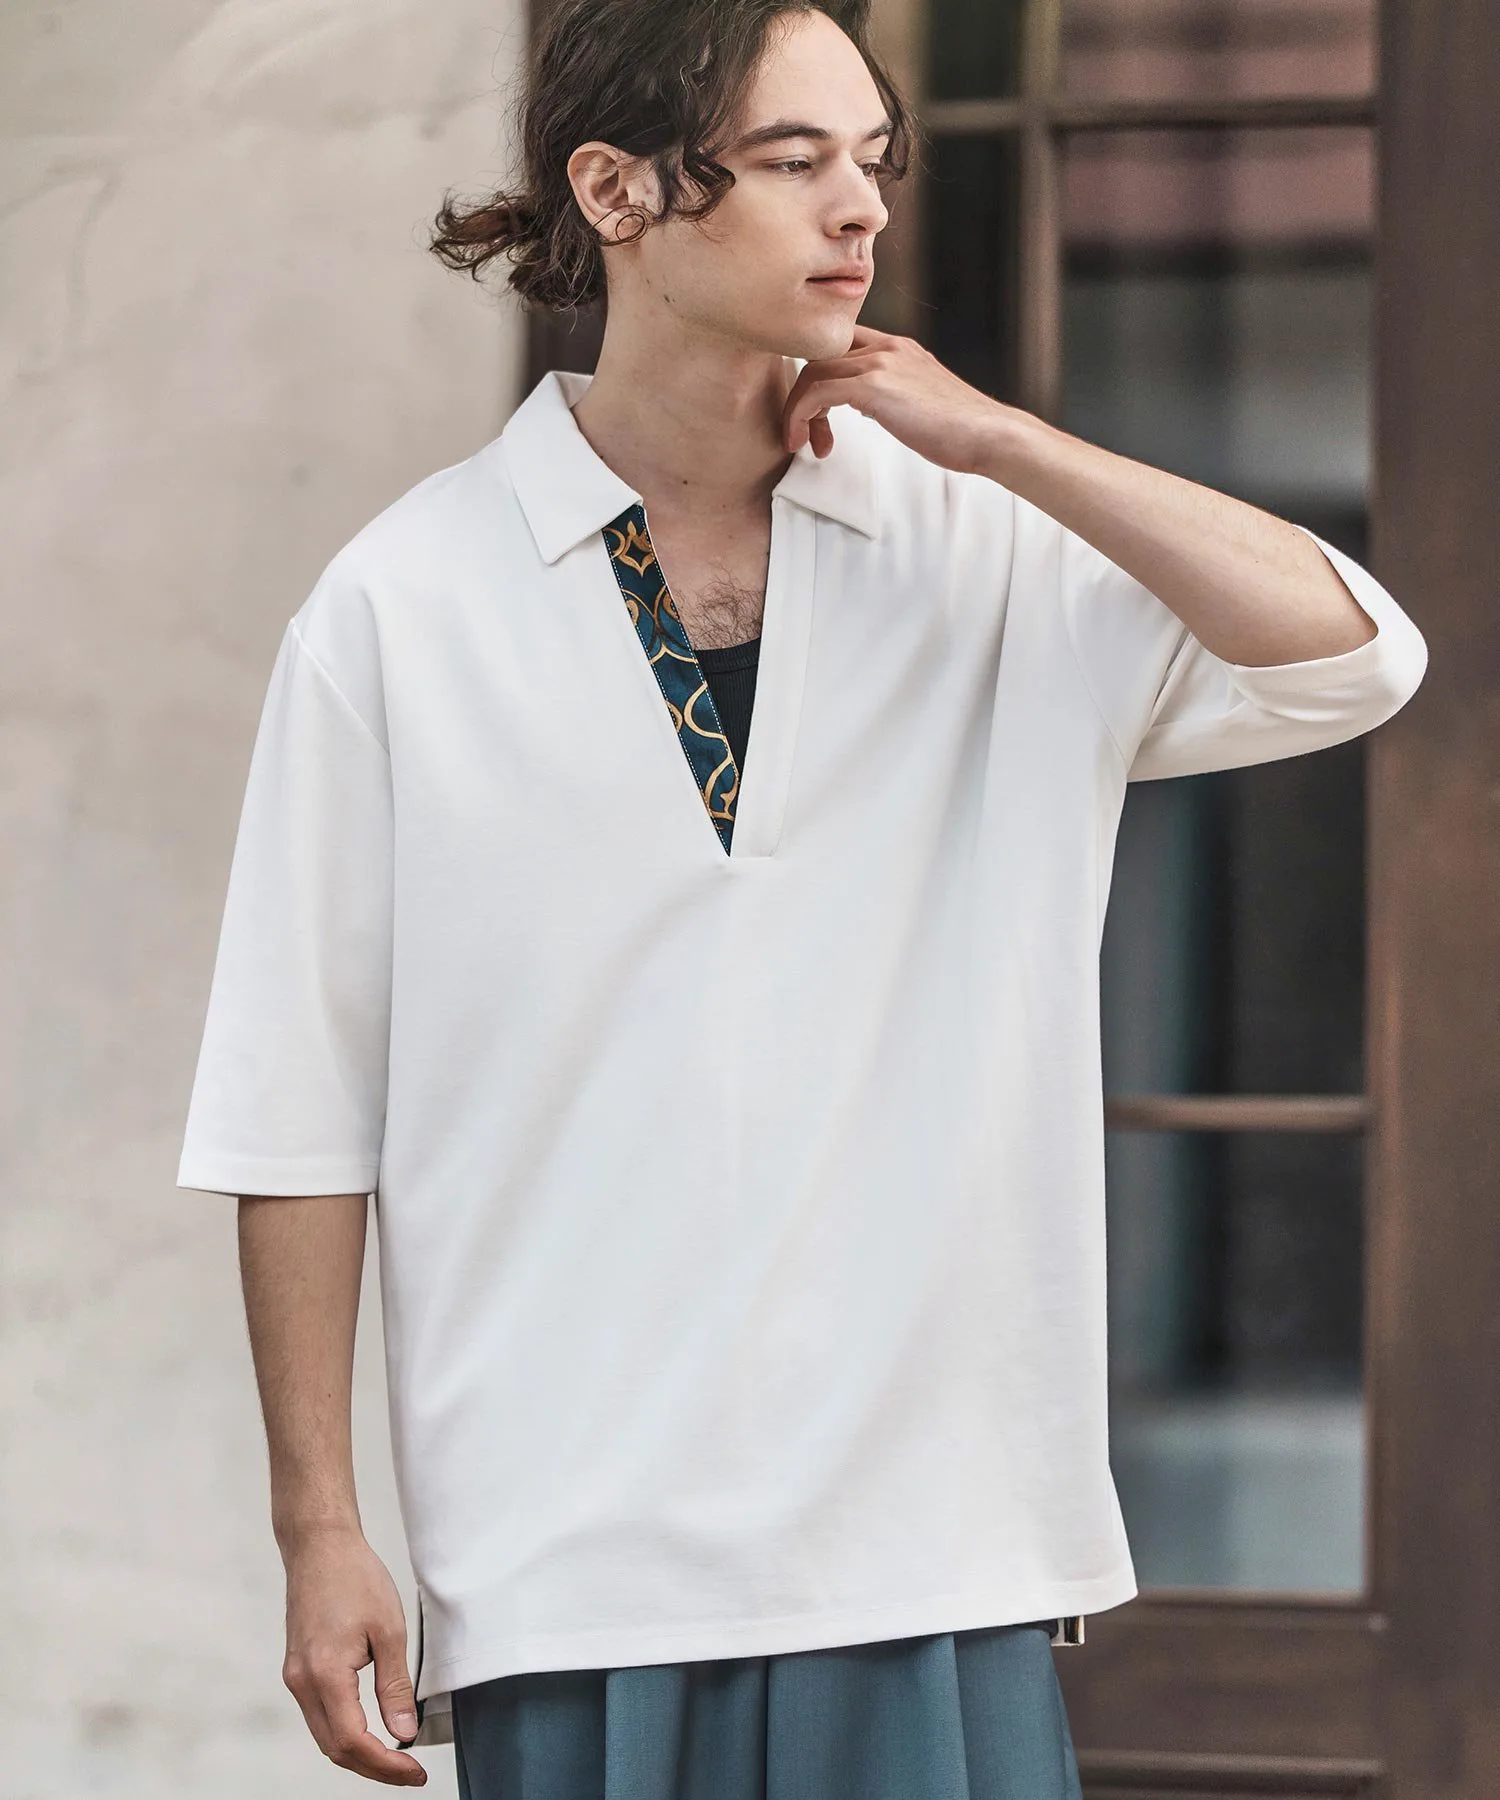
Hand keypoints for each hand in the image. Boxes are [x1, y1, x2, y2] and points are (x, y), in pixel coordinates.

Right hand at [281, 1527, 427, 1785]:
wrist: (320, 1546)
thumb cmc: (355, 1577)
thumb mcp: (388, 1630)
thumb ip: (395, 1686)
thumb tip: (404, 1732)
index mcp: (324, 1674)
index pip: (353, 1741)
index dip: (385, 1765)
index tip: (415, 1771)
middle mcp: (302, 1682)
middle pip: (335, 1749)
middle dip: (373, 1768)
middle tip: (410, 1772)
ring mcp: (295, 1677)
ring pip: (325, 1736)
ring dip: (359, 1753)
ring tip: (396, 1757)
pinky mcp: (297, 1670)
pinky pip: (319, 1716)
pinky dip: (345, 1732)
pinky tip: (371, 1731)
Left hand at [781, 325, 1012, 471]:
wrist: (990, 435)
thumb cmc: (961, 431)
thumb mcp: (920, 403)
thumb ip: (894, 396)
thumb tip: (873, 408)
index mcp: (898, 348)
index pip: (840, 347)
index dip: (819, 379)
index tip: (818, 419)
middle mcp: (887, 346)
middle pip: (819, 356)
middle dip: (804, 399)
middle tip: (808, 438)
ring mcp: (880, 362)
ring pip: (813, 372)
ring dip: (799, 411)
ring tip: (804, 444)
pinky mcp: (874, 385)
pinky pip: (817, 391)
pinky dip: (801, 416)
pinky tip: (807, 443)